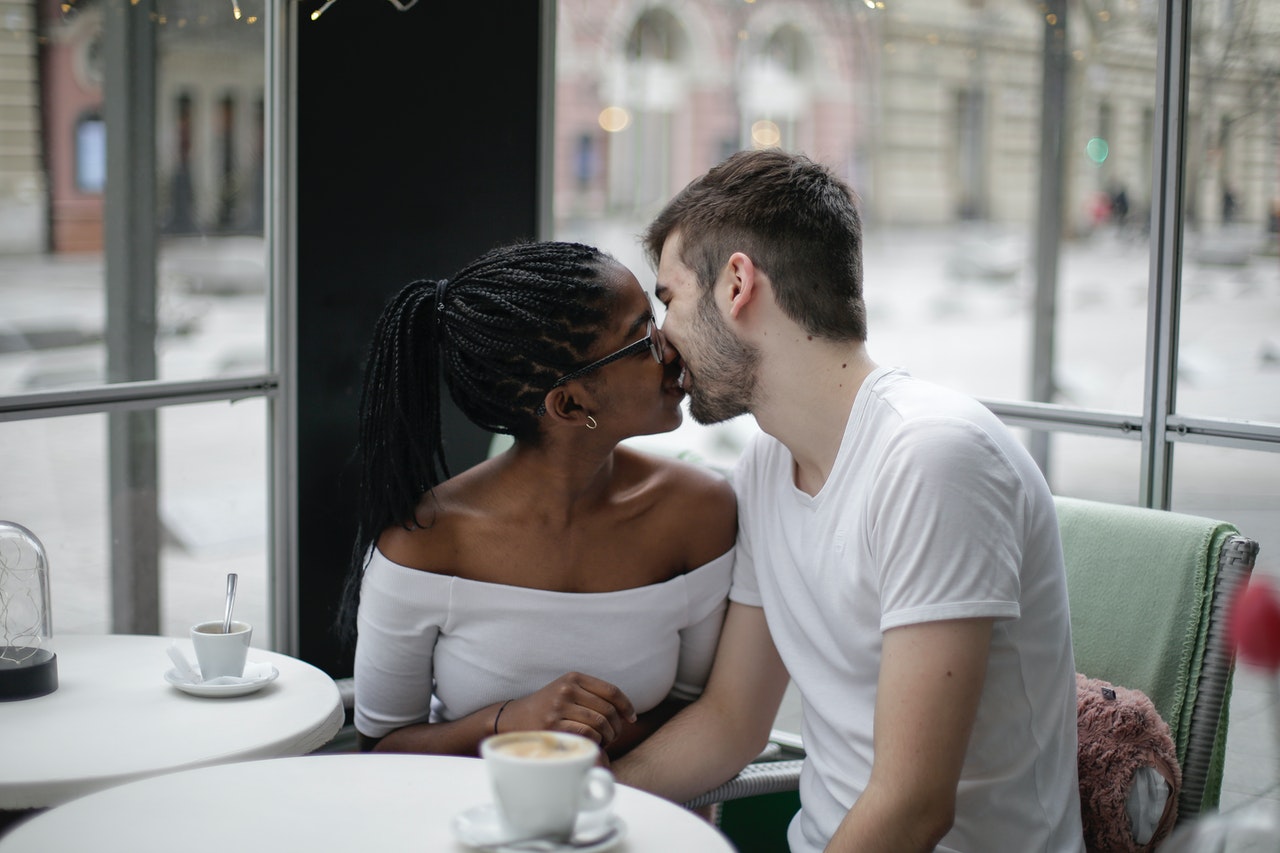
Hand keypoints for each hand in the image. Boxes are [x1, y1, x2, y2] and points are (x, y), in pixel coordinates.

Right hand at [500, 672, 636, 746]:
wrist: (513, 719)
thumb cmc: (547, 708)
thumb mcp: (566, 691)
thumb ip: (591, 695)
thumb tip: (625, 711)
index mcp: (574, 677)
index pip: (611, 691)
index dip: (627, 706)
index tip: (632, 718)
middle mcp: (567, 689)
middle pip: (608, 709)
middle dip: (617, 726)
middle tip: (614, 735)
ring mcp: (559, 707)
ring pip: (600, 722)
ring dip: (608, 736)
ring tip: (604, 741)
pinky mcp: (554, 725)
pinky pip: (588, 733)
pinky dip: (595, 741)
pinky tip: (592, 743)